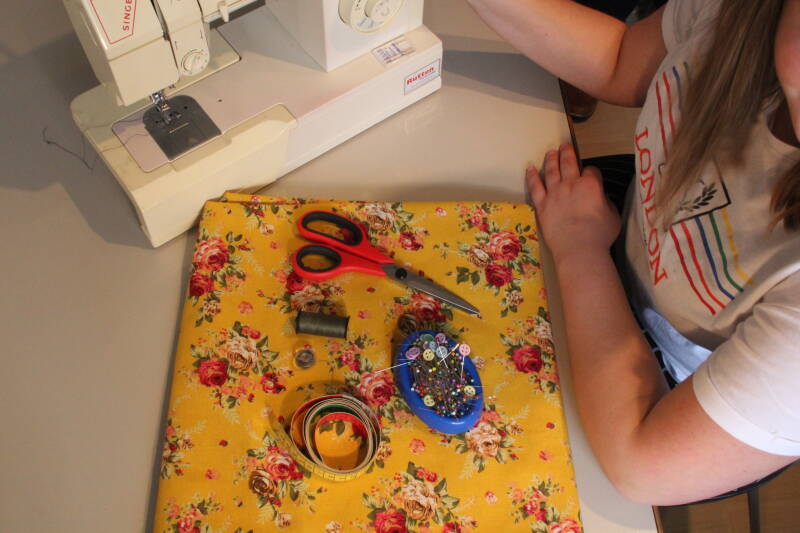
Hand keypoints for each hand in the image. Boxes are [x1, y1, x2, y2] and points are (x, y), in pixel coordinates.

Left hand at [526, 143, 620, 263]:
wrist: (579, 249)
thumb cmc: (599, 235)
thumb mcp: (613, 215)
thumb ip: (605, 202)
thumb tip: (599, 198)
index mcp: (591, 185)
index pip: (592, 171)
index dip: (592, 172)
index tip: (592, 176)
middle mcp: (571, 184)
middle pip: (569, 163)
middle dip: (567, 153)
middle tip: (564, 145)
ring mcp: (555, 193)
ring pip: (551, 171)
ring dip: (551, 159)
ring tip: (550, 152)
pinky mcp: (542, 204)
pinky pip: (535, 186)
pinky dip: (532, 176)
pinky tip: (530, 168)